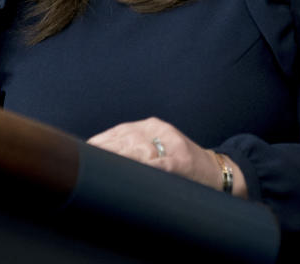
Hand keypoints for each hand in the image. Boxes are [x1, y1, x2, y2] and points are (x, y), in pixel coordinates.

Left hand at [87, 117, 245, 196]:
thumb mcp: (157, 149)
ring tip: (101, 172)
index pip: (118, 132)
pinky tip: (134, 171)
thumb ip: (132, 149)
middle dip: (103, 154)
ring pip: (137, 150)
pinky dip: (145, 167)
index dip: (99, 144)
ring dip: (118, 161)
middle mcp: (159, 130)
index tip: (82, 155)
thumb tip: (96, 158)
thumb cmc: (180, 166)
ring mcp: (171, 144)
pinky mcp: (181, 161)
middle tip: (85, 168)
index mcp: (150, 126)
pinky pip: (159, 163)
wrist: (216, 173)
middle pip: (123, 140)